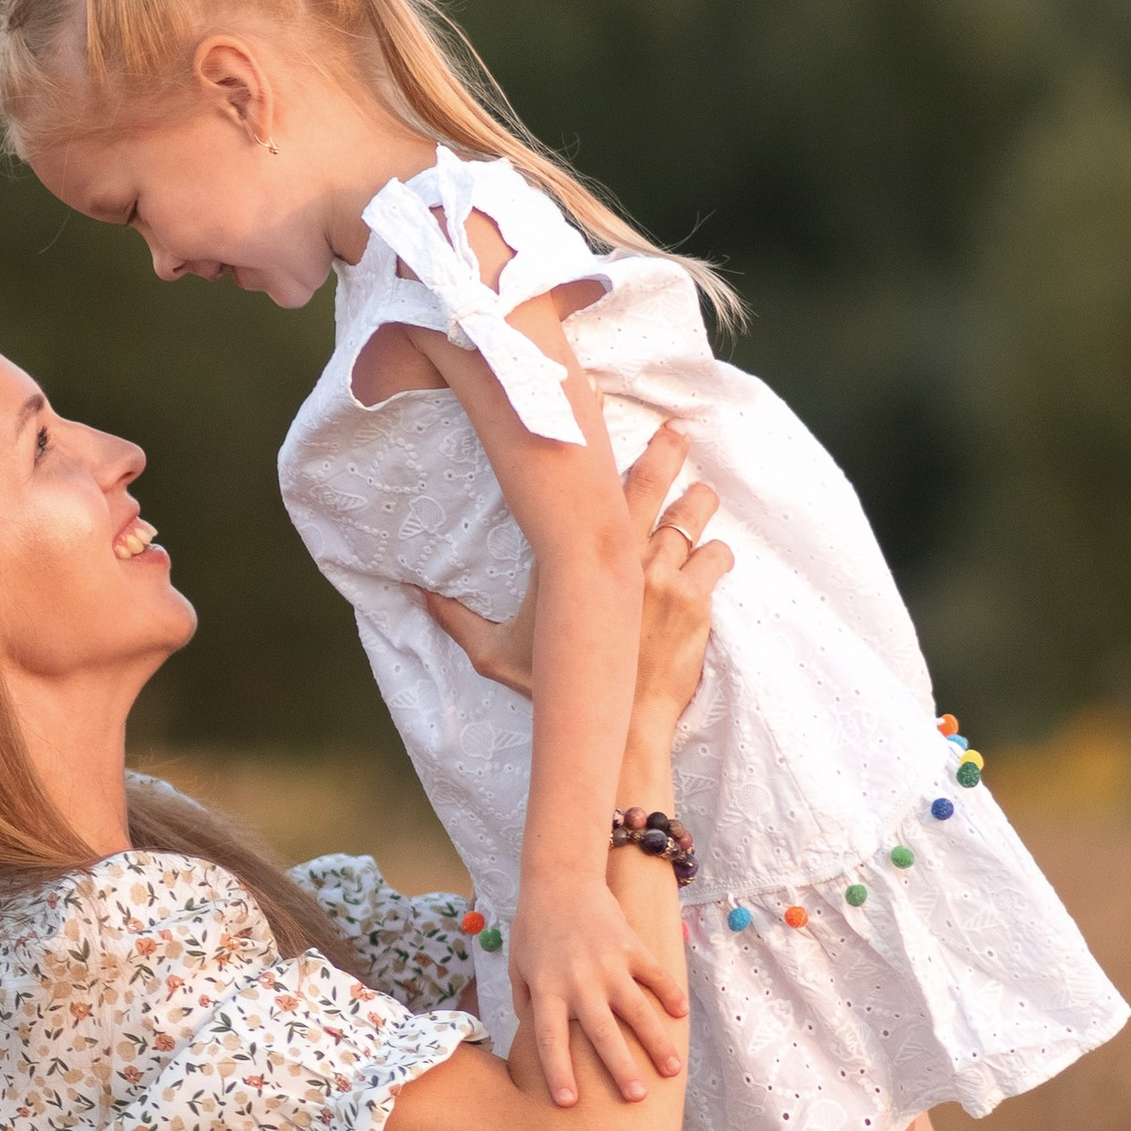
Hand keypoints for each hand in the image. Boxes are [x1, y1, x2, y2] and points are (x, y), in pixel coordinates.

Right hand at [423, 426, 728, 720]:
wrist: (619, 725)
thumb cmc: (554, 690)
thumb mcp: (495, 655)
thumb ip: (457, 621)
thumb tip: (416, 596)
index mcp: (574, 557)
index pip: (588, 486)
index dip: (595, 442)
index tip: (601, 405)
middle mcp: (622, 556)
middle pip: (651, 485)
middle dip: (666, 451)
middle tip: (675, 431)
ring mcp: (662, 576)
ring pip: (691, 517)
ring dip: (698, 502)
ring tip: (702, 491)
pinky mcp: (695, 601)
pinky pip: (715, 559)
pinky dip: (715, 554)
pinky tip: (714, 552)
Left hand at [509, 872, 687, 1107]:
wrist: (560, 879)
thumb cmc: (534, 927)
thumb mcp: (518, 967)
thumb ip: (526, 1003)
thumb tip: (533, 1034)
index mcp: (547, 991)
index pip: (550, 1041)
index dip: (559, 1072)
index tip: (569, 1103)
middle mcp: (579, 982)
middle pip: (601, 1034)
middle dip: (620, 1068)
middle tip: (636, 1098)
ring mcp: (609, 964)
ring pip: (637, 1010)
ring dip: (655, 1042)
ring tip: (671, 1070)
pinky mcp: (631, 946)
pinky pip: (654, 975)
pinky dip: (670, 994)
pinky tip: (681, 1016)